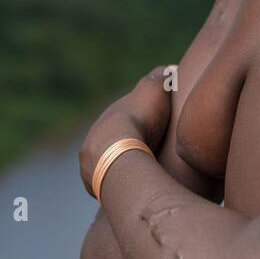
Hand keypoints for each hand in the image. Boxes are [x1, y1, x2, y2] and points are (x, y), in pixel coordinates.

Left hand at [79, 65, 175, 194]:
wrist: (118, 150)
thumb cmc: (140, 120)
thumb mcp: (155, 89)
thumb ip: (162, 77)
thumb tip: (169, 68)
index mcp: (108, 119)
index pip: (121, 122)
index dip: (137, 125)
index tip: (151, 130)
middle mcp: (93, 140)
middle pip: (110, 145)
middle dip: (123, 149)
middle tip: (144, 157)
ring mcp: (89, 164)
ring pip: (105, 166)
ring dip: (117, 170)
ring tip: (137, 179)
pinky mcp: (91, 184)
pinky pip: (103, 185)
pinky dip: (114, 186)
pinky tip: (127, 190)